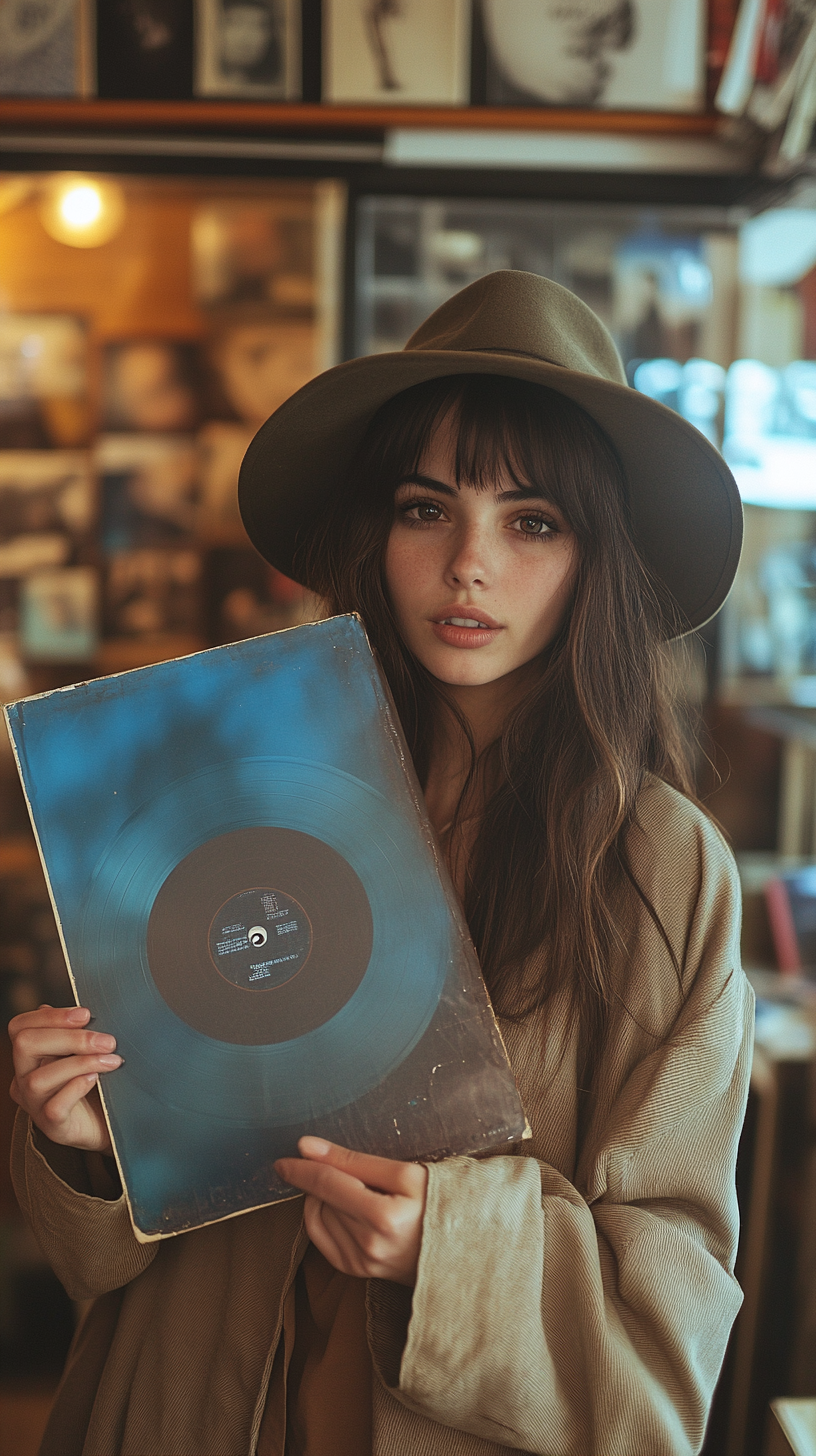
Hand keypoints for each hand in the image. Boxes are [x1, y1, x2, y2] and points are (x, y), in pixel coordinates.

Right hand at [9, 1005, 121, 1154]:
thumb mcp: (86, 1052)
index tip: (86, 1014)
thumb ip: (78, 1032)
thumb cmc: (96, 1082)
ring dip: (79, 1063)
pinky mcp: (52, 1126)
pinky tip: (96, 1079)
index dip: (50, 1016)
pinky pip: (54, 1107)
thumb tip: (82, 1012)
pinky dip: (75, 1088)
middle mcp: (23, 1079)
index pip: (19, 1027)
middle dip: (69, 1037)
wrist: (109, 1122)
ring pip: (38, 1079)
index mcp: (30, 1056)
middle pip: (25, 1045)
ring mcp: (34, 1104)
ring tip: (111, 1060)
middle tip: (108, 1041)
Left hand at [275, 1137, 427, 1286]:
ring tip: (358, 1193)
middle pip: (321, 1199)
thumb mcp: (406, 1173)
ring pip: (317, 1218)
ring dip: (324, 1200)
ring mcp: (361, 1263)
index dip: (302, 1167)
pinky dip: (324, 1219)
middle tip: (351, 1172)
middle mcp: (368, 1246)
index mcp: (383, 1218)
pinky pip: (321, 1239)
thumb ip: (354, 1160)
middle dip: (321, 1180)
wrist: (461, 1251)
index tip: (284, 1158)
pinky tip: (345, 1210)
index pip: (327, 1183)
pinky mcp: (357, 1272)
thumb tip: (307, 1147)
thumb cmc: (440, 1204)